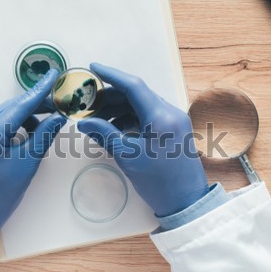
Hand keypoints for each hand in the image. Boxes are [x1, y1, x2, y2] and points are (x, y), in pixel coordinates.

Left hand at [0, 69, 65, 242]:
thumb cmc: (1, 195)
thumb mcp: (27, 163)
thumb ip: (43, 136)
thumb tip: (58, 117)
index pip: (20, 105)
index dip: (40, 90)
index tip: (54, 75)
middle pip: (12, 106)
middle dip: (36, 104)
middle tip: (58, 105)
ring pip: (6, 113)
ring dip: (27, 115)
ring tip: (45, 125)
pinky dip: (16, 124)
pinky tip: (29, 133)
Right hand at [78, 63, 208, 216]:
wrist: (186, 202)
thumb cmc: (158, 183)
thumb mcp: (128, 157)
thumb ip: (105, 134)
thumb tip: (84, 122)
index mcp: (161, 116)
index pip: (133, 86)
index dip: (111, 75)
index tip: (93, 68)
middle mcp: (170, 112)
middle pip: (136, 94)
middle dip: (110, 97)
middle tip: (88, 106)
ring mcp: (175, 120)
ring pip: (142, 105)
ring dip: (119, 109)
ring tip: (98, 121)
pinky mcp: (174, 129)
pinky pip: (149, 116)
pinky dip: (130, 119)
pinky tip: (114, 129)